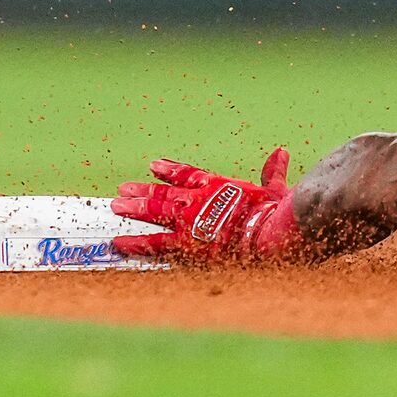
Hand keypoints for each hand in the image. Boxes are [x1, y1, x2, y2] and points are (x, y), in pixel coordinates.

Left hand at [110, 147, 295, 260]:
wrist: (267, 233)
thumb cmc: (274, 213)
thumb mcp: (273, 190)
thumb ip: (272, 172)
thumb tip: (280, 152)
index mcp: (217, 186)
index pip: (187, 174)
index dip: (169, 170)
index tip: (153, 165)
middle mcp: (197, 200)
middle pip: (163, 193)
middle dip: (142, 191)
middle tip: (122, 190)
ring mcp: (188, 222)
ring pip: (153, 213)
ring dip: (134, 209)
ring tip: (116, 206)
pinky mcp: (185, 245)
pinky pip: (154, 244)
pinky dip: (136, 242)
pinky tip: (120, 241)